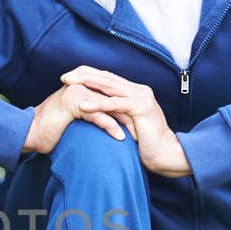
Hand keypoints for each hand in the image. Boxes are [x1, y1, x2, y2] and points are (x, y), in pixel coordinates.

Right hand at [23, 80, 132, 155]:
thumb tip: (108, 120)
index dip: (126, 109)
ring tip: (137, 136)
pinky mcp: (73, 103)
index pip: (111, 96)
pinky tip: (120, 137)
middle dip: (130, 115)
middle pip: (113, 99)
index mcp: (83, 86)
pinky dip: (110, 127)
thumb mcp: (75, 118)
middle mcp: (81, 85)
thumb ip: (90, 112)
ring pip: (108, 106)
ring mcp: (77, 92)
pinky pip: (97, 114)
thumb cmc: (50, 130)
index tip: (140, 124)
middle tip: (144, 130)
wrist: (29, 134)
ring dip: (124, 122)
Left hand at [58, 66, 191, 176]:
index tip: (68, 77)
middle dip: (83, 75)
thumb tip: (97, 112)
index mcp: (135, 91)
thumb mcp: (128, 123)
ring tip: (69, 84)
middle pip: (106, 78)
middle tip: (63, 77)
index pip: (108, 78)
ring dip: (87, 84)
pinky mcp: (141, 108)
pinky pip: (115, 104)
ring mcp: (141, 97)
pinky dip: (98, 104)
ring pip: (109, 87)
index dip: (88, 75)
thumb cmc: (147, 143)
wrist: (166, 154)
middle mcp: (139, 90)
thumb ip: (116, 114)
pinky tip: (82, 105)